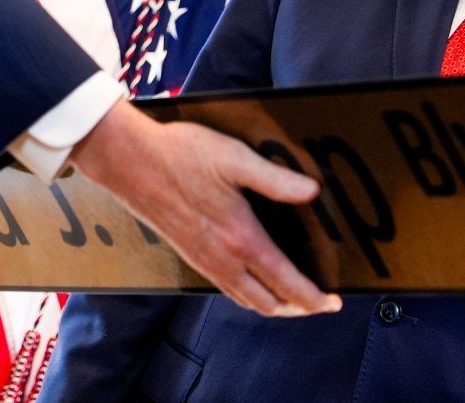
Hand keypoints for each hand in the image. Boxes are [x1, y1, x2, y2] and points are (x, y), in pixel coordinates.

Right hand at [71, 101, 342, 317]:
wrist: (131, 162)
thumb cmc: (182, 155)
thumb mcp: (235, 158)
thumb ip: (276, 179)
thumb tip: (312, 191)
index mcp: (240, 238)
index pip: (285, 282)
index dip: (313, 298)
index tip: (333, 302)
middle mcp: (222, 258)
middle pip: (267, 302)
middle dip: (298, 309)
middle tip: (319, 304)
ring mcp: (203, 261)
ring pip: (245, 300)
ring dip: (273, 306)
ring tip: (292, 300)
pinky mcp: (189, 255)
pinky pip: (226, 289)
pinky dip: (249, 296)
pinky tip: (252, 282)